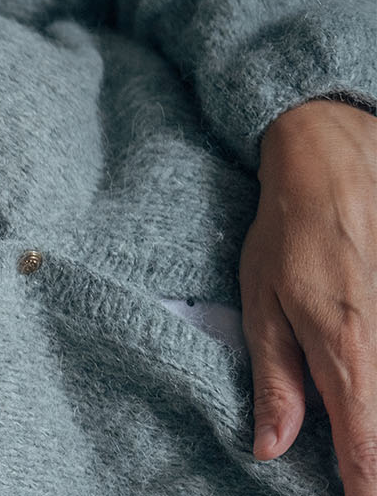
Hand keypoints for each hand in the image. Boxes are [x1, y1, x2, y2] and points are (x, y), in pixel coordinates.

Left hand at [241, 99, 376, 492]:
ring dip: (376, 419)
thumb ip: (275, 382)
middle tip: (355, 475)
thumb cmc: (288, 233)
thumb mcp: (262, 306)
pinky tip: (366, 399)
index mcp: (346, 348)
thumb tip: (271, 448)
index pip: (366, 445)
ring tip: (358, 446)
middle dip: (373, 460)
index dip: (363, 485)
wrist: (333, 164)